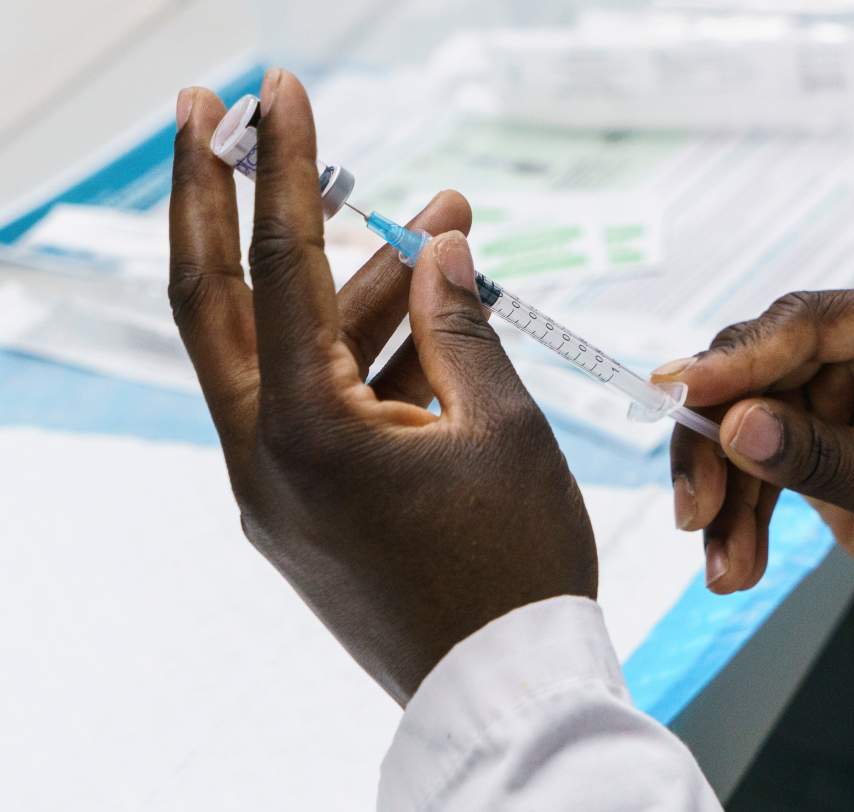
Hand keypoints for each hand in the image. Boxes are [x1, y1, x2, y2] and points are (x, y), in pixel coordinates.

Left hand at [169, 70, 595, 703]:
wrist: (502, 689)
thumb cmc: (514, 570)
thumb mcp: (505, 430)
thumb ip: (463, 325)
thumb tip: (440, 246)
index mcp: (309, 431)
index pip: (281, 266)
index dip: (280, 167)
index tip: (276, 91)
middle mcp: (266, 457)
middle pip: (217, 299)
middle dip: (214, 197)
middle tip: (212, 112)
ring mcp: (277, 487)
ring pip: (289, 351)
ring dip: (352, 282)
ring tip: (438, 221)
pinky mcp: (305, 508)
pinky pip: (320, 403)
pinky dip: (366, 353)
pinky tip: (433, 311)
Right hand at [655, 288, 853, 703]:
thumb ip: (824, 458)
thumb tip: (737, 426)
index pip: (810, 324)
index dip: (740, 358)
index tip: (681, 393)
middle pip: (757, 370)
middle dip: (719, 444)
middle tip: (695, 510)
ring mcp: (837, 391)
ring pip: (741, 419)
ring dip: (724, 493)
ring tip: (726, 568)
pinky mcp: (812, 434)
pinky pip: (750, 458)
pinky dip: (736, 510)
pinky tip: (735, 561)